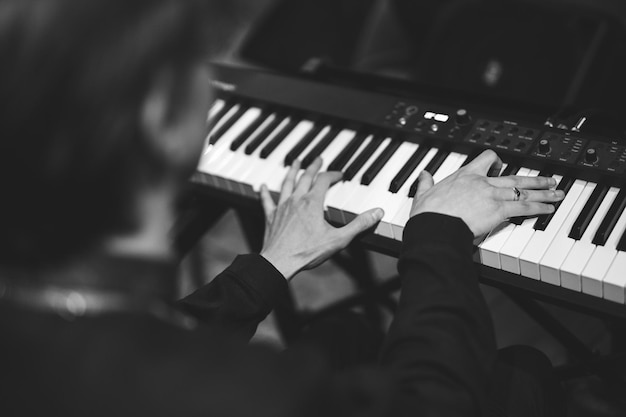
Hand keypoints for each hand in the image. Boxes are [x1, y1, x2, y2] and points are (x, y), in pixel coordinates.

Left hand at [259, 158, 383, 279]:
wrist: (280, 262)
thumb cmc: (307, 252)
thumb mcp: (339, 239)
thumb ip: (359, 225)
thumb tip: (376, 213)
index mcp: (313, 203)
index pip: (324, 180)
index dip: (333, 175)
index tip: (339, 175)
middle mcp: (296, 200)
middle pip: (305, 177)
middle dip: (313, 167)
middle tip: (318, 159)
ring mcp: (282, 208)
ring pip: (287, 183)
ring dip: (292, 171)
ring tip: (295, 163)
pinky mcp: (271, 217)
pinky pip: (266, 201)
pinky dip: (265, 193)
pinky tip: (262, 187)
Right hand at [410, 150, 564, 236]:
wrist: (434, 226)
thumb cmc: (428, 214)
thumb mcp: (423, 195)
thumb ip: (425, 183)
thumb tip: (423, 175)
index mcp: (465, 175)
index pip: (487, 159)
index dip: (496, 161)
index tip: (502, 165)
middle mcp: (482, 182)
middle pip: (515, 177)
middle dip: (534, 179)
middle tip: (549, 179)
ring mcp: (492, 196)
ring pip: (524, 191)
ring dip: (543, 192)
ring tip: (557, 193)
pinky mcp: (498, 211)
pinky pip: (524, 208)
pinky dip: (539, 208)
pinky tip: (549, 209)